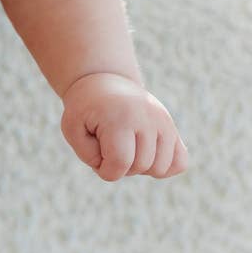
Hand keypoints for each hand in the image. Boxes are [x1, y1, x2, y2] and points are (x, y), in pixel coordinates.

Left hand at [60, 71, 189, 181]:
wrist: (104, 82)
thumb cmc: (85, 109)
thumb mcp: (71, 128)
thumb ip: (87, 154)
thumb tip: (117, 168)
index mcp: (120, 117)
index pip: (120, 163)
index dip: (105, 170)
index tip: (96, 157)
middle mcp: (147, 118)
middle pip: (141, 166)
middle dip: (121, 167)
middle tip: (109, 148)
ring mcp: (164, 122)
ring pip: (161, 168)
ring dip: (141, 168)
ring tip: (127, 149)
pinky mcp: (172, 127)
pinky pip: (180, 163)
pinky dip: (164, 167)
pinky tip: (146, 154)